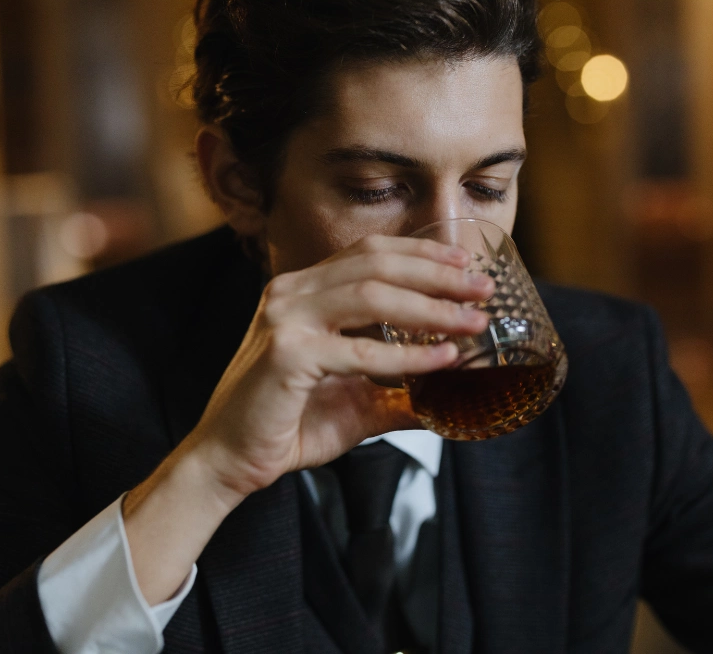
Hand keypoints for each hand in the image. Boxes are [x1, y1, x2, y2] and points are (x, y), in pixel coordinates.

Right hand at [185, 234, 493, 503]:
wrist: (228, 460)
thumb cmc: (285, 425)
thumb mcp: (354, 402)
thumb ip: (396, 392)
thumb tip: (447, 396)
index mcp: (302, 291)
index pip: (367, 252)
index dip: (419, 252)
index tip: (464, 264)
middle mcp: (291, 293)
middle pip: (375, 263)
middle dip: (437, 273)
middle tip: (483, 288)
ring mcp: (285, 319)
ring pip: (371, 294)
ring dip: (431, 307)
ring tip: (473, 321)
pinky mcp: (286, 354)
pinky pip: (360, 351)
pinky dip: (407, 356)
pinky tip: (443, 359)